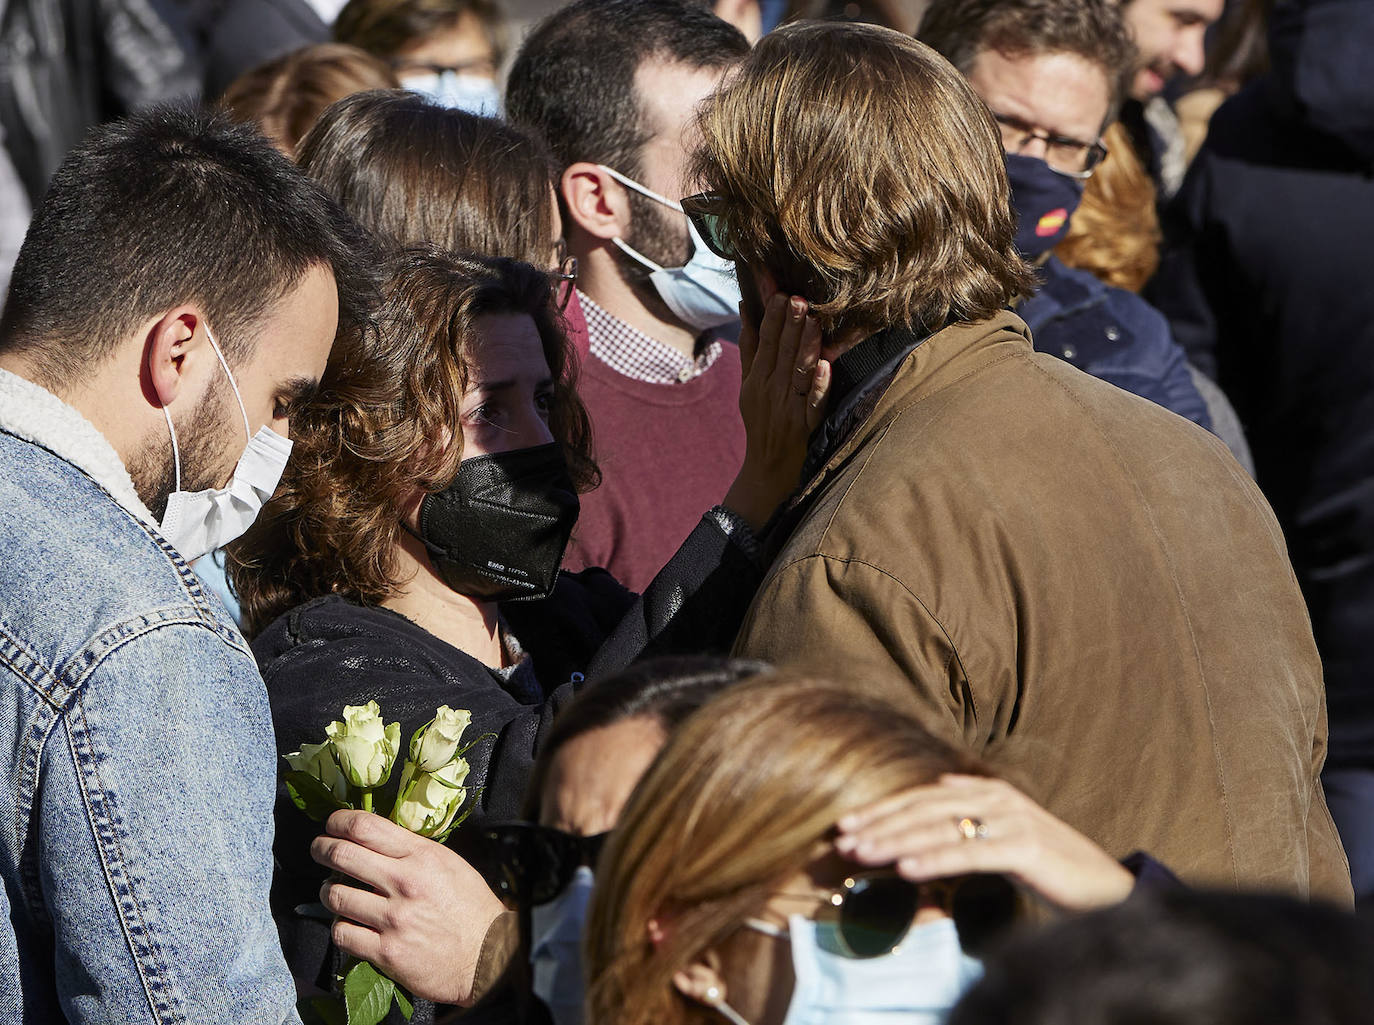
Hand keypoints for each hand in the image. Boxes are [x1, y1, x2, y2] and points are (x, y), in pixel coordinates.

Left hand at [311, 810, 506, 1005]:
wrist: (488, 956)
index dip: (339, 821)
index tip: (332, 825)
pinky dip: (340, 926)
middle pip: (342, 855)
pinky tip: (348, 923)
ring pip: (335, 896)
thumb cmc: (472, 907)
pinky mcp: (386, 952)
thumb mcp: (449, 864)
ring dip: (328, 891)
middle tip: (319, 849)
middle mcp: (404, 883)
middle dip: (322, 848)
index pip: (366, 827)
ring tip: (333, 891)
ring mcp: (393, 919)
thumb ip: (413, 850)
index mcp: (422, 856)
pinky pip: (342, 933)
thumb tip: (377, 839)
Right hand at [723, 293, 831, 530]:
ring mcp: (788, 408)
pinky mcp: (805, 426)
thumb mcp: (749, 386)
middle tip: (799, 298)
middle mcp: (771, 390)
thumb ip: (750, 348)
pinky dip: (819, 387)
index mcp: (757, 378)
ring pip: (798, 373)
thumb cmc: (761, 421)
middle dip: (790, 325)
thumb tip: (747, 309)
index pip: (764, 342)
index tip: (781, 292)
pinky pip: (814, 404)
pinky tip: (826, 369)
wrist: (767, 468)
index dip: (773, 318)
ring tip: (813, 322)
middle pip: (781, 353)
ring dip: (806, 347)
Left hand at [834, 774, 1134, 911]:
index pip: (922, 796)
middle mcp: (996, 797)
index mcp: (988, 790)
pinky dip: (934, 859)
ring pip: (940, 827)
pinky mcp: (1025, 847)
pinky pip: (970, 853)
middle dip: (880, 824)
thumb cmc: (1051, 868)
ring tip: (861, 853)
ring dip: (895, 841)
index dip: (882, 809)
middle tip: (841, 840)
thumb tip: (932, 802)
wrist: (1108, 889)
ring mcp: (1012, 819)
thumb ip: (969, 820)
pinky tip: (906, 869)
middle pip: (924, 807)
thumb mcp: (1003, 837)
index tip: (844, 824)